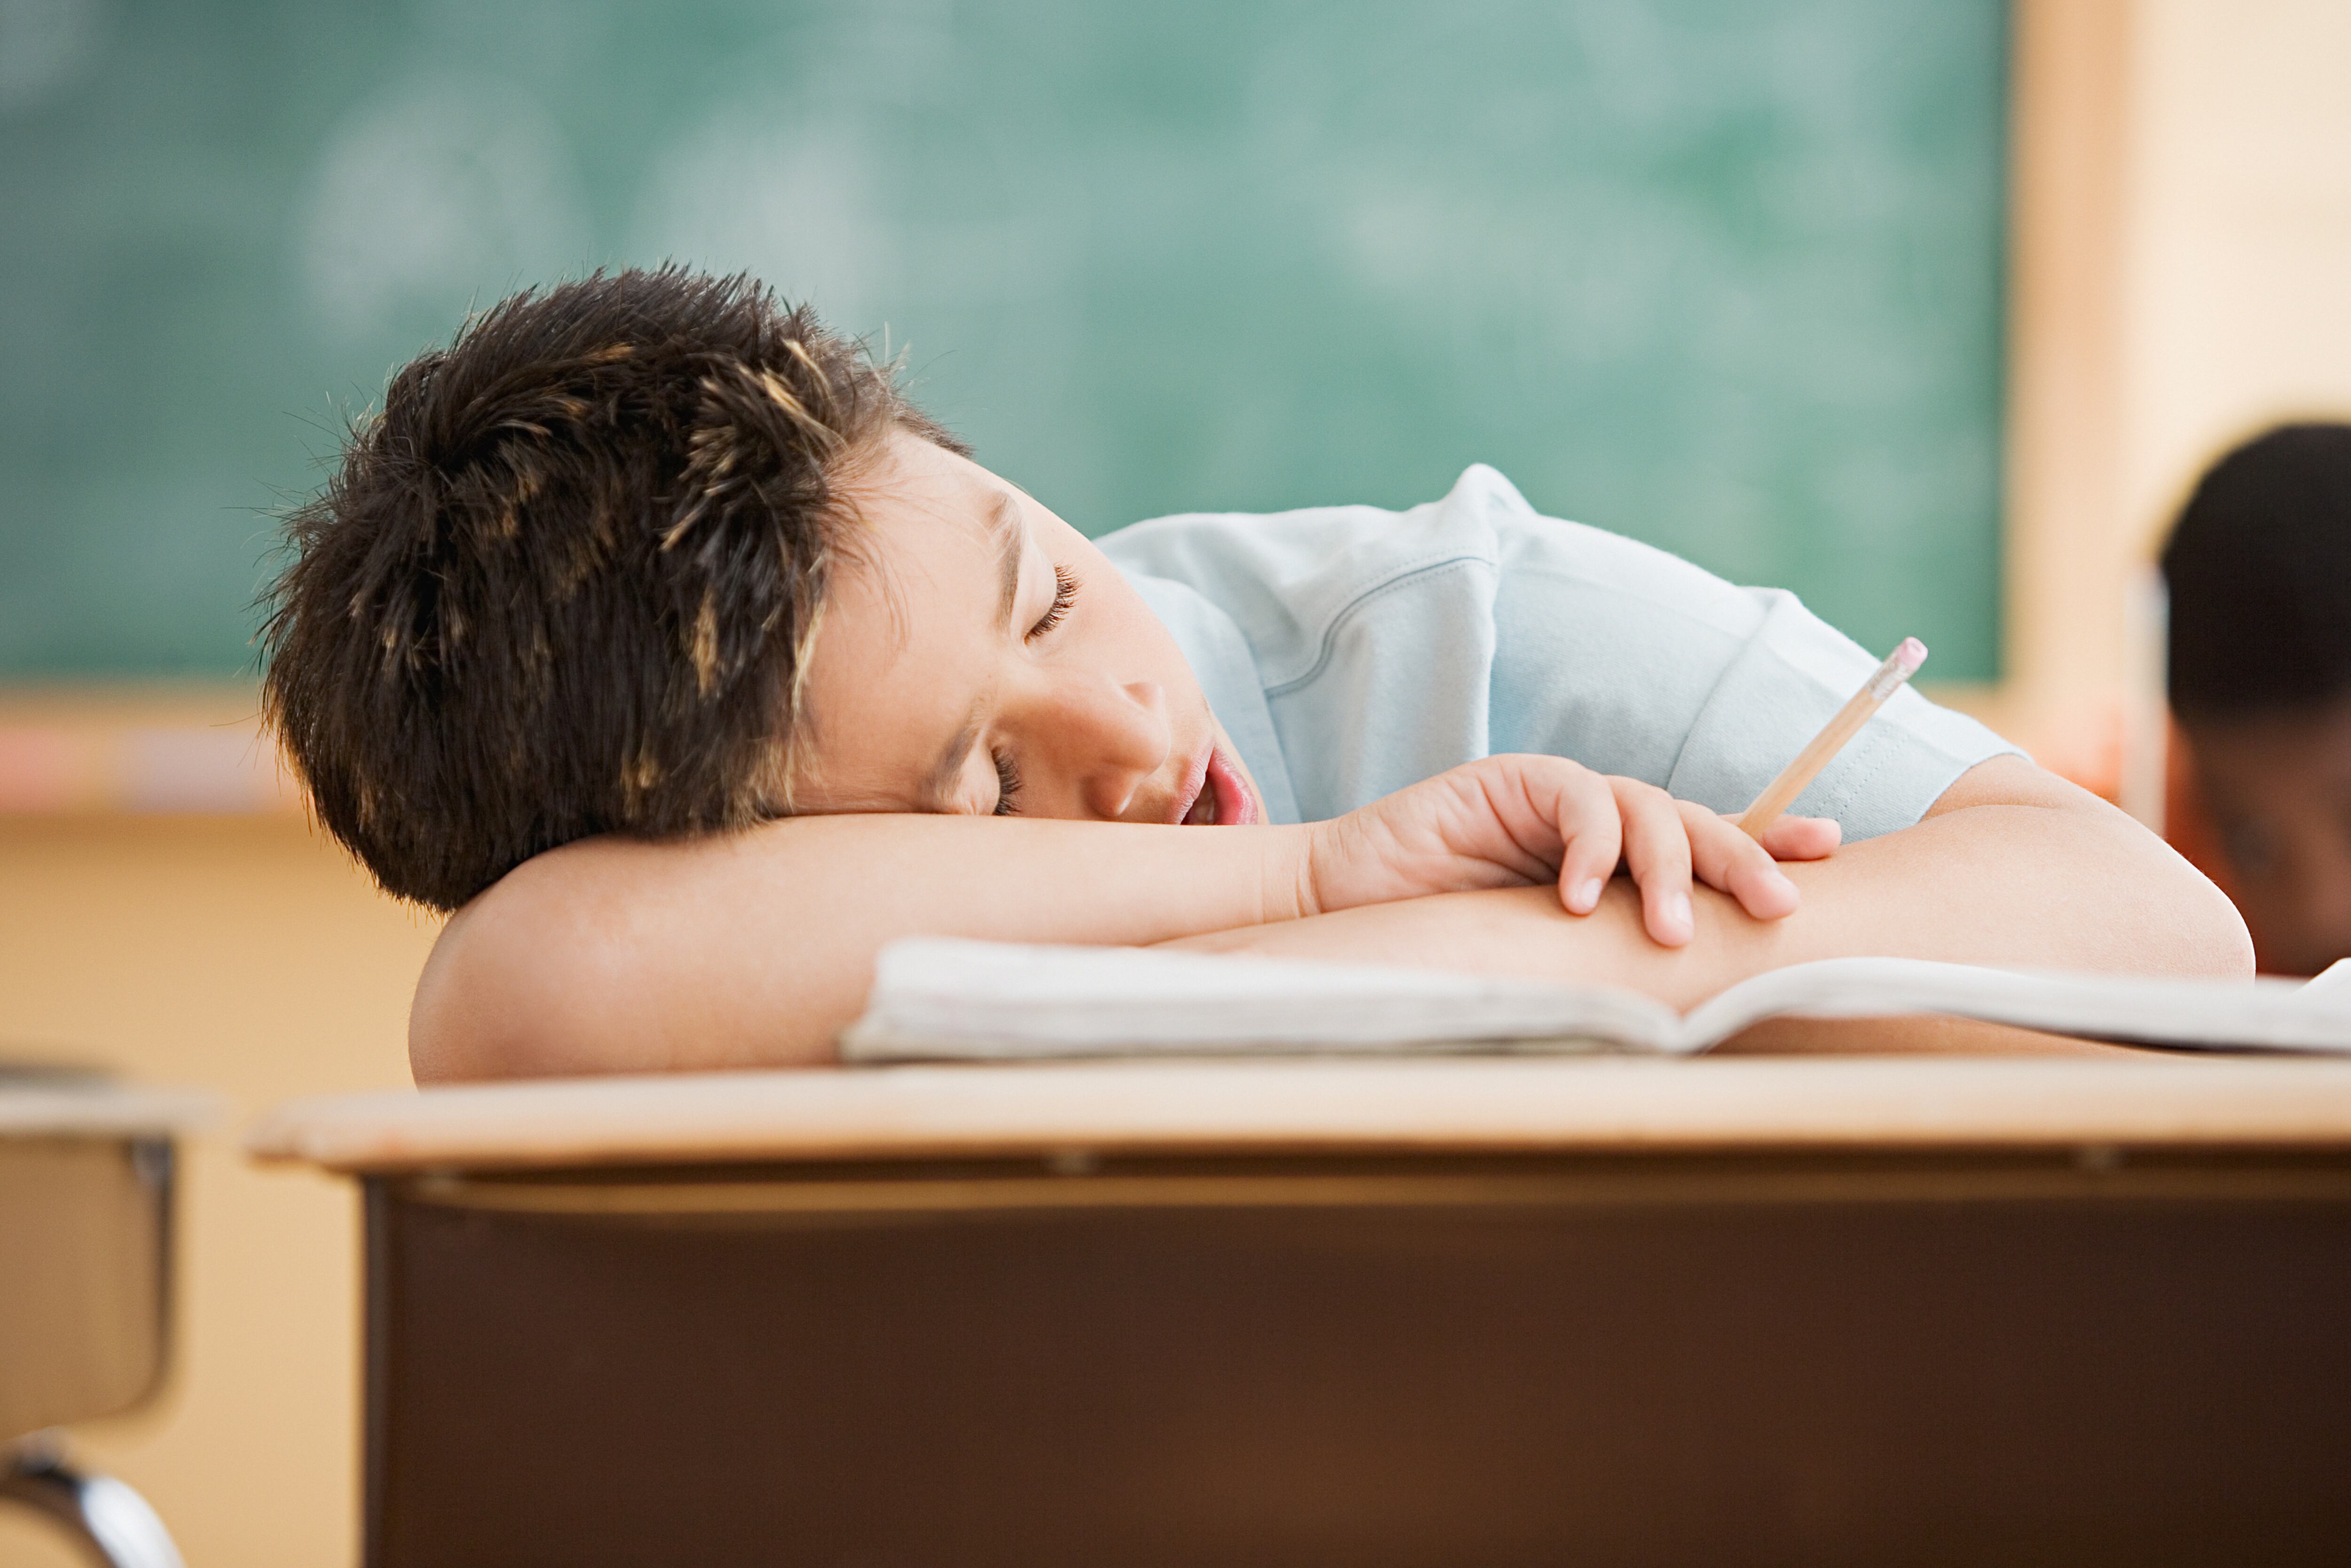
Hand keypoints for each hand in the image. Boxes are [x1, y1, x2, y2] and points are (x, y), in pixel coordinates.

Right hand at [1301, 754, 1839, 945]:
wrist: (1352, 912)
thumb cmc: (1452, 948)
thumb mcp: (1555, 959)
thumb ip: (1614, 956)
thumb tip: (1701, 1002)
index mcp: (1620, 865)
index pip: (1707, 845)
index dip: (1766, 841)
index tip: (1825, 852)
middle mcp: (1600, 824)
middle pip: (1695, 822)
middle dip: (1744, 858)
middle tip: (1777, 906)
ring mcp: (1559, 797)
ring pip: (1647, 807)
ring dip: (1668, 868)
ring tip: (1670, 931)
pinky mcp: (1513, 780)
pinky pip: (1577, 799)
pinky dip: (1589, 846)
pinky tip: (1580, 896)